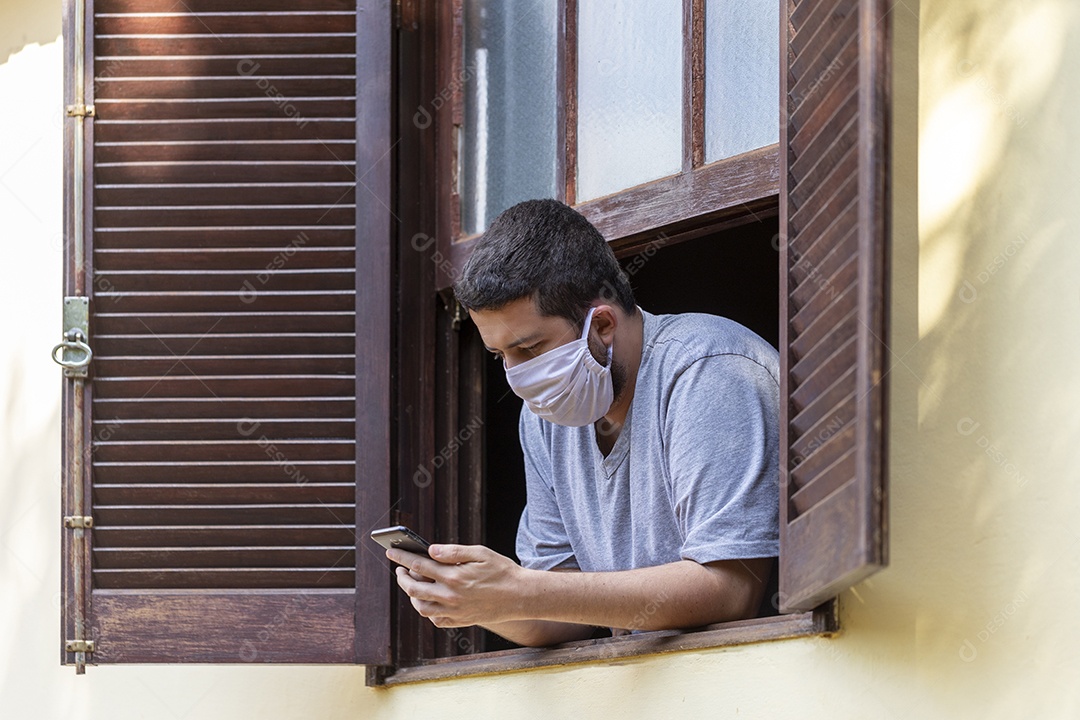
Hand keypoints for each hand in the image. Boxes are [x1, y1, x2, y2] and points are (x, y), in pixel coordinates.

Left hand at [385, 544, 528, 627]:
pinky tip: (429, 601)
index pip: (419, 565)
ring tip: (413, 584)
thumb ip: (453, 552)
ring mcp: (454, 612)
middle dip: (402, 578)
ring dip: (412, 596)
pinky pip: (436, 620)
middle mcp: (450, 597)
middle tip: (399, 569)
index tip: (391, 552)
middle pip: (414, 589)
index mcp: (454, 577)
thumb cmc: (502, 571)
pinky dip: (428, 611)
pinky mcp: (460, 621)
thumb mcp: (480, 553)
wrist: (521, 596)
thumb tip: (430, 550)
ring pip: (421, 608)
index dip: (402, 557)